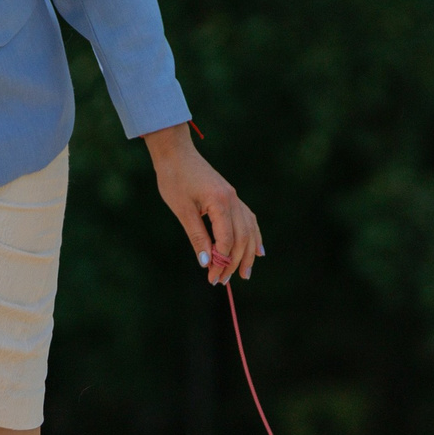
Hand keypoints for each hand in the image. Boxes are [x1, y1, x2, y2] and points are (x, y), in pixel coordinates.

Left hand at [144, 124, 262, 283]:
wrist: (176, 152)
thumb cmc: (175, 178)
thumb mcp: (182, 210)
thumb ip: (197, 236)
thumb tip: (206, 262)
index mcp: (220, 202)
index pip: (226, 240)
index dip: (221, 261)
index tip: (212, 277)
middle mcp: (233, 200)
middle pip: (241, 238)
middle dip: (234, 263)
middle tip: (222, 282)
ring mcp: (235, 198)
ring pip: (249, 230)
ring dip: (247, 254)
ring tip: (245, 274)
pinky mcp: (231, 197)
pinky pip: (248, 220)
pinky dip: (254, 237)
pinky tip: (257, 250)